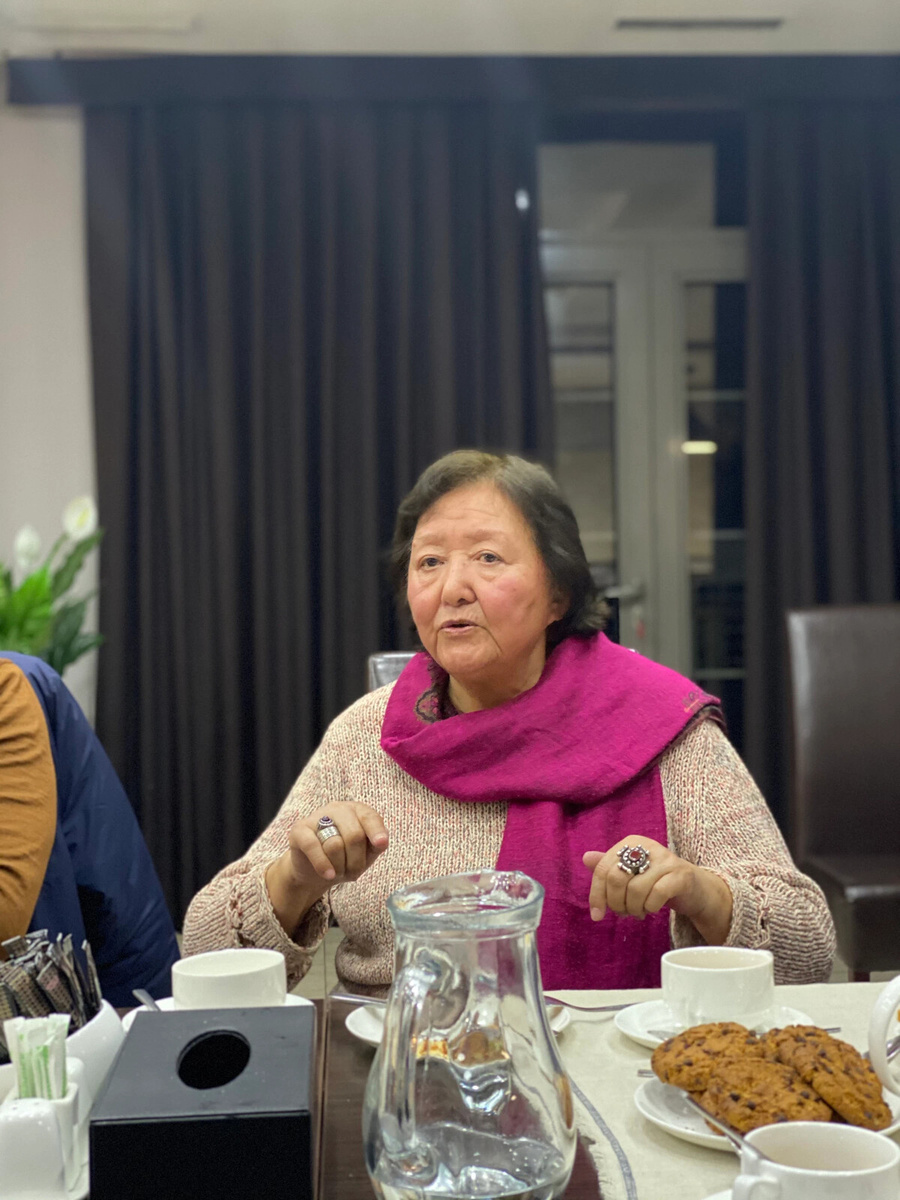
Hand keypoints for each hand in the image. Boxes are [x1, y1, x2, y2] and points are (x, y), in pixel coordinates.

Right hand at [266, 803, 387, 937]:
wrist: (314, 871)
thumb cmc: (344, 859)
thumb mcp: (365, 854)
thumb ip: (375, 846)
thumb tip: (382, 841)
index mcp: (356, 810)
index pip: (369, 817)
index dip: (376, 831)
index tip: (381, 844)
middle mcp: (337, 809)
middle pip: (354, 835)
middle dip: (357, 861)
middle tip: (354, 873)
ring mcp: (316, 817)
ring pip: (335, 844)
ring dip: (340, 866)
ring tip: (338, 872)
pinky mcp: (299, 830)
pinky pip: (313, 846)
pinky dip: (322, 864)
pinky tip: (328, 874)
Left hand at [582, 836, 732, 943]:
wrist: (696, 889)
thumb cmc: (658, 881)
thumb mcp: (632, 873)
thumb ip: (609, 867)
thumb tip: (586, 857)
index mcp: (632, 843)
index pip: (603, 868)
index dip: (597, 894)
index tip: (597, 915)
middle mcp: (648, 846)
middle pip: (617, 879)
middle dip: (616, 903)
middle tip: (624, 912)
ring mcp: (666, 860)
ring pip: (635, 890)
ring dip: (634, 909)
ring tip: (639, 912)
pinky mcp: (681, 875)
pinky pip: (656, 895)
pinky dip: (650, 908)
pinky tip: (652, 910)